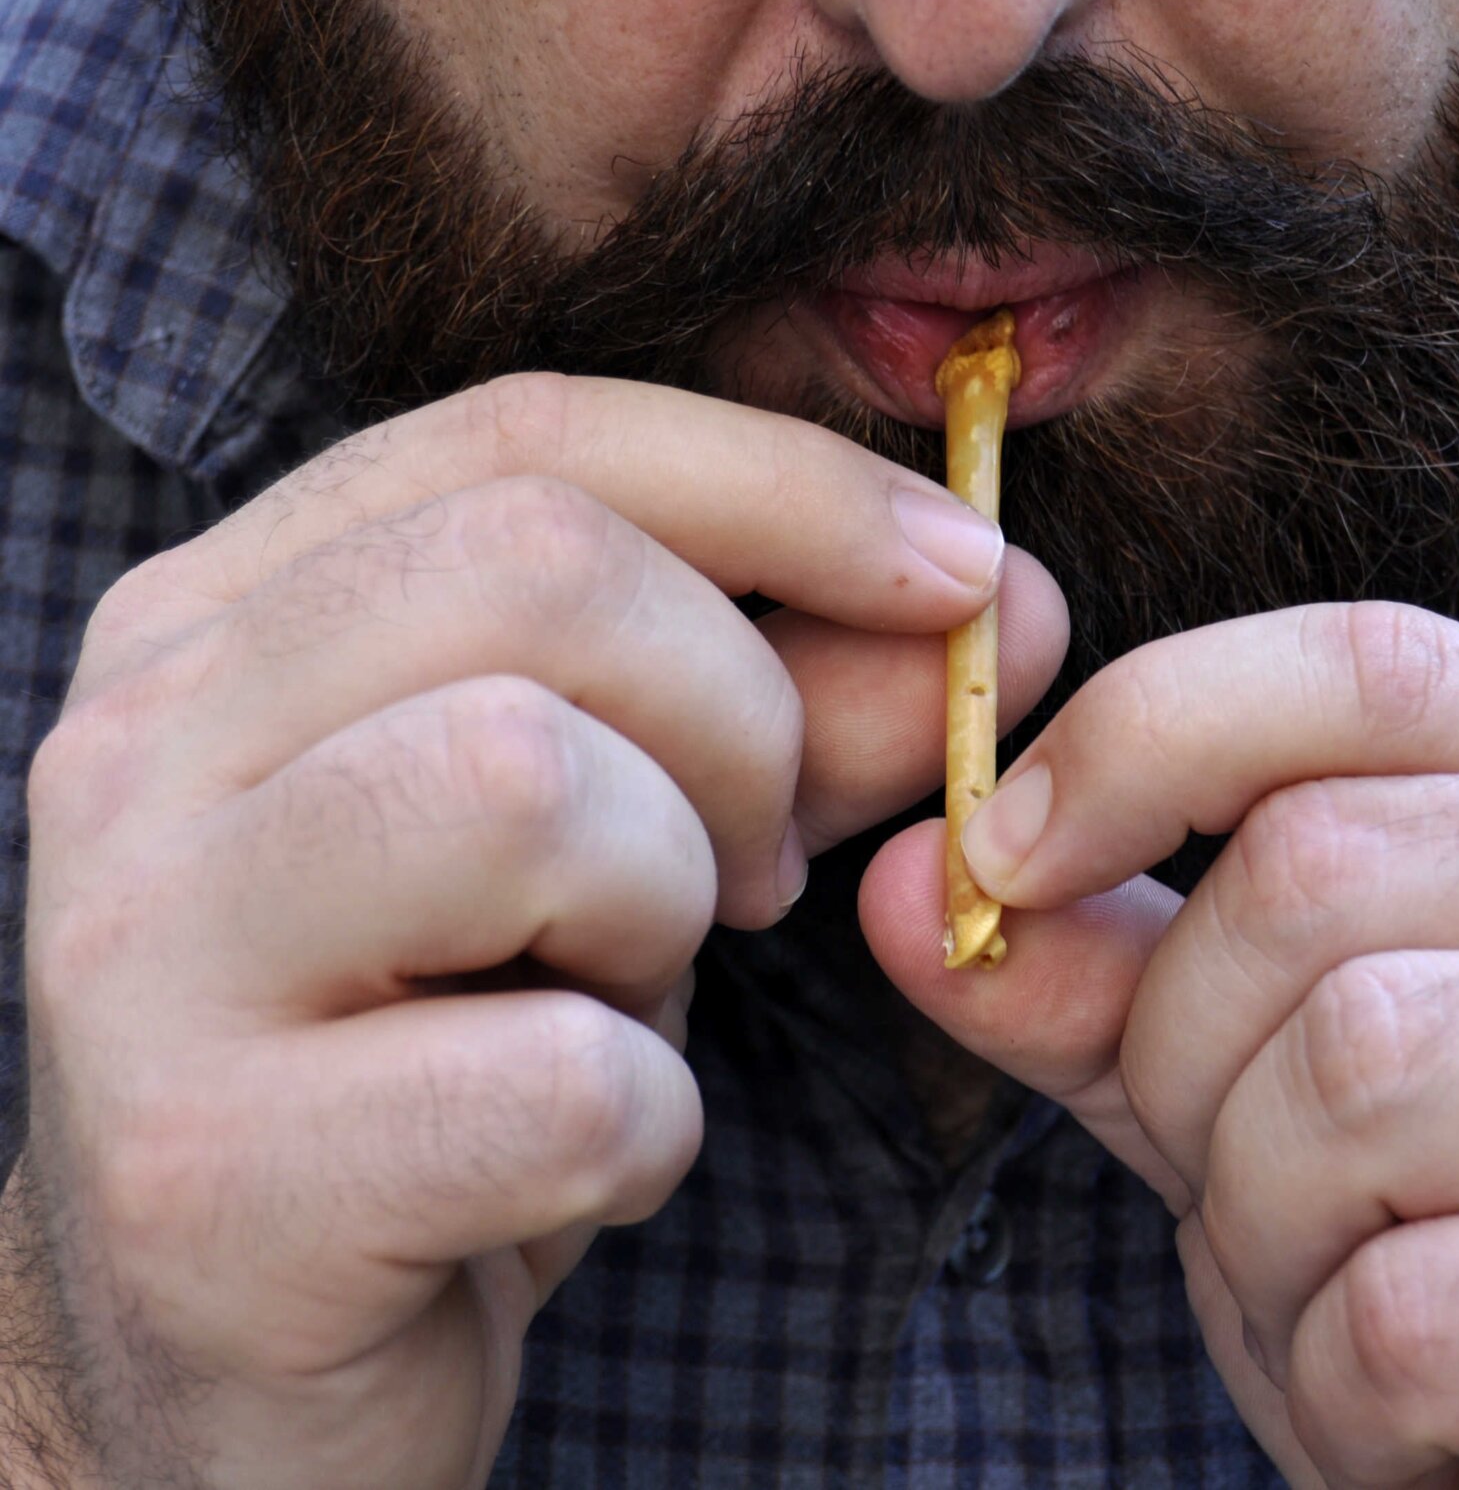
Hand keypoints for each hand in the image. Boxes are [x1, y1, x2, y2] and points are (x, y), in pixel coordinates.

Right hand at [12, 373, 1066, 1489]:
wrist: (256, 1350)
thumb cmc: (454, 1048)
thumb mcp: (630, 840)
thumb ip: (794, 705)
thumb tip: (991, 607)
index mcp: (226, 617)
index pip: (529, 437)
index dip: (786, 484)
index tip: (967, 573)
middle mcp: (140, 742)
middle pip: (542, 569)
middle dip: (738, 716)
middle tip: (757, 865)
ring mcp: (140, 951)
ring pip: (530, 781)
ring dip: (668, 909)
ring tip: (620, 997)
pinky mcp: (202, 1173)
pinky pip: (557, 1078)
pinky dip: (644, 1127)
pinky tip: (577, 1160)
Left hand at [865, 602, 1458, 1488]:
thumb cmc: (1442, 1256)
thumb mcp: (1245, 1080)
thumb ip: (1097, 972)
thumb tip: (910, 880)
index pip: (1370, 664)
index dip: (1153, 728)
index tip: (1002, 852)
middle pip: (1323, 867)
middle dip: (1190, 1053)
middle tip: (1245, 1181)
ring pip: (1361, 1067)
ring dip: (1269, 1227)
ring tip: (1348, 1292)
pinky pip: (1418, 1307)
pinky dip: (1347, 1385)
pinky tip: (1426, 1413)